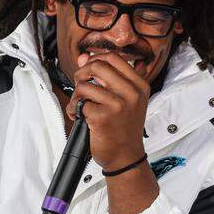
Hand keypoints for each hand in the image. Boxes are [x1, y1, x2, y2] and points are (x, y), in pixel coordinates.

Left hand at [66, 51, 148, 170]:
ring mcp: (118, 104)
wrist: (125, 156)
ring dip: (76, 97)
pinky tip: (80, 118)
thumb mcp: (122, 99)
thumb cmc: (123, 128)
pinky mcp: (102, 117)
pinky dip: (74, 111)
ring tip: (81, 107)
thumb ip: (104, 77)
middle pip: (97, 65)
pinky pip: (79, 104)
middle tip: (80, 85)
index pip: (113, 57)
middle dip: (81, 74)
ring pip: (84, 85)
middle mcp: (131, 93)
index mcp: (139, 85)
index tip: (88, 70)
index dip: (94, 59)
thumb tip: (84, 57)